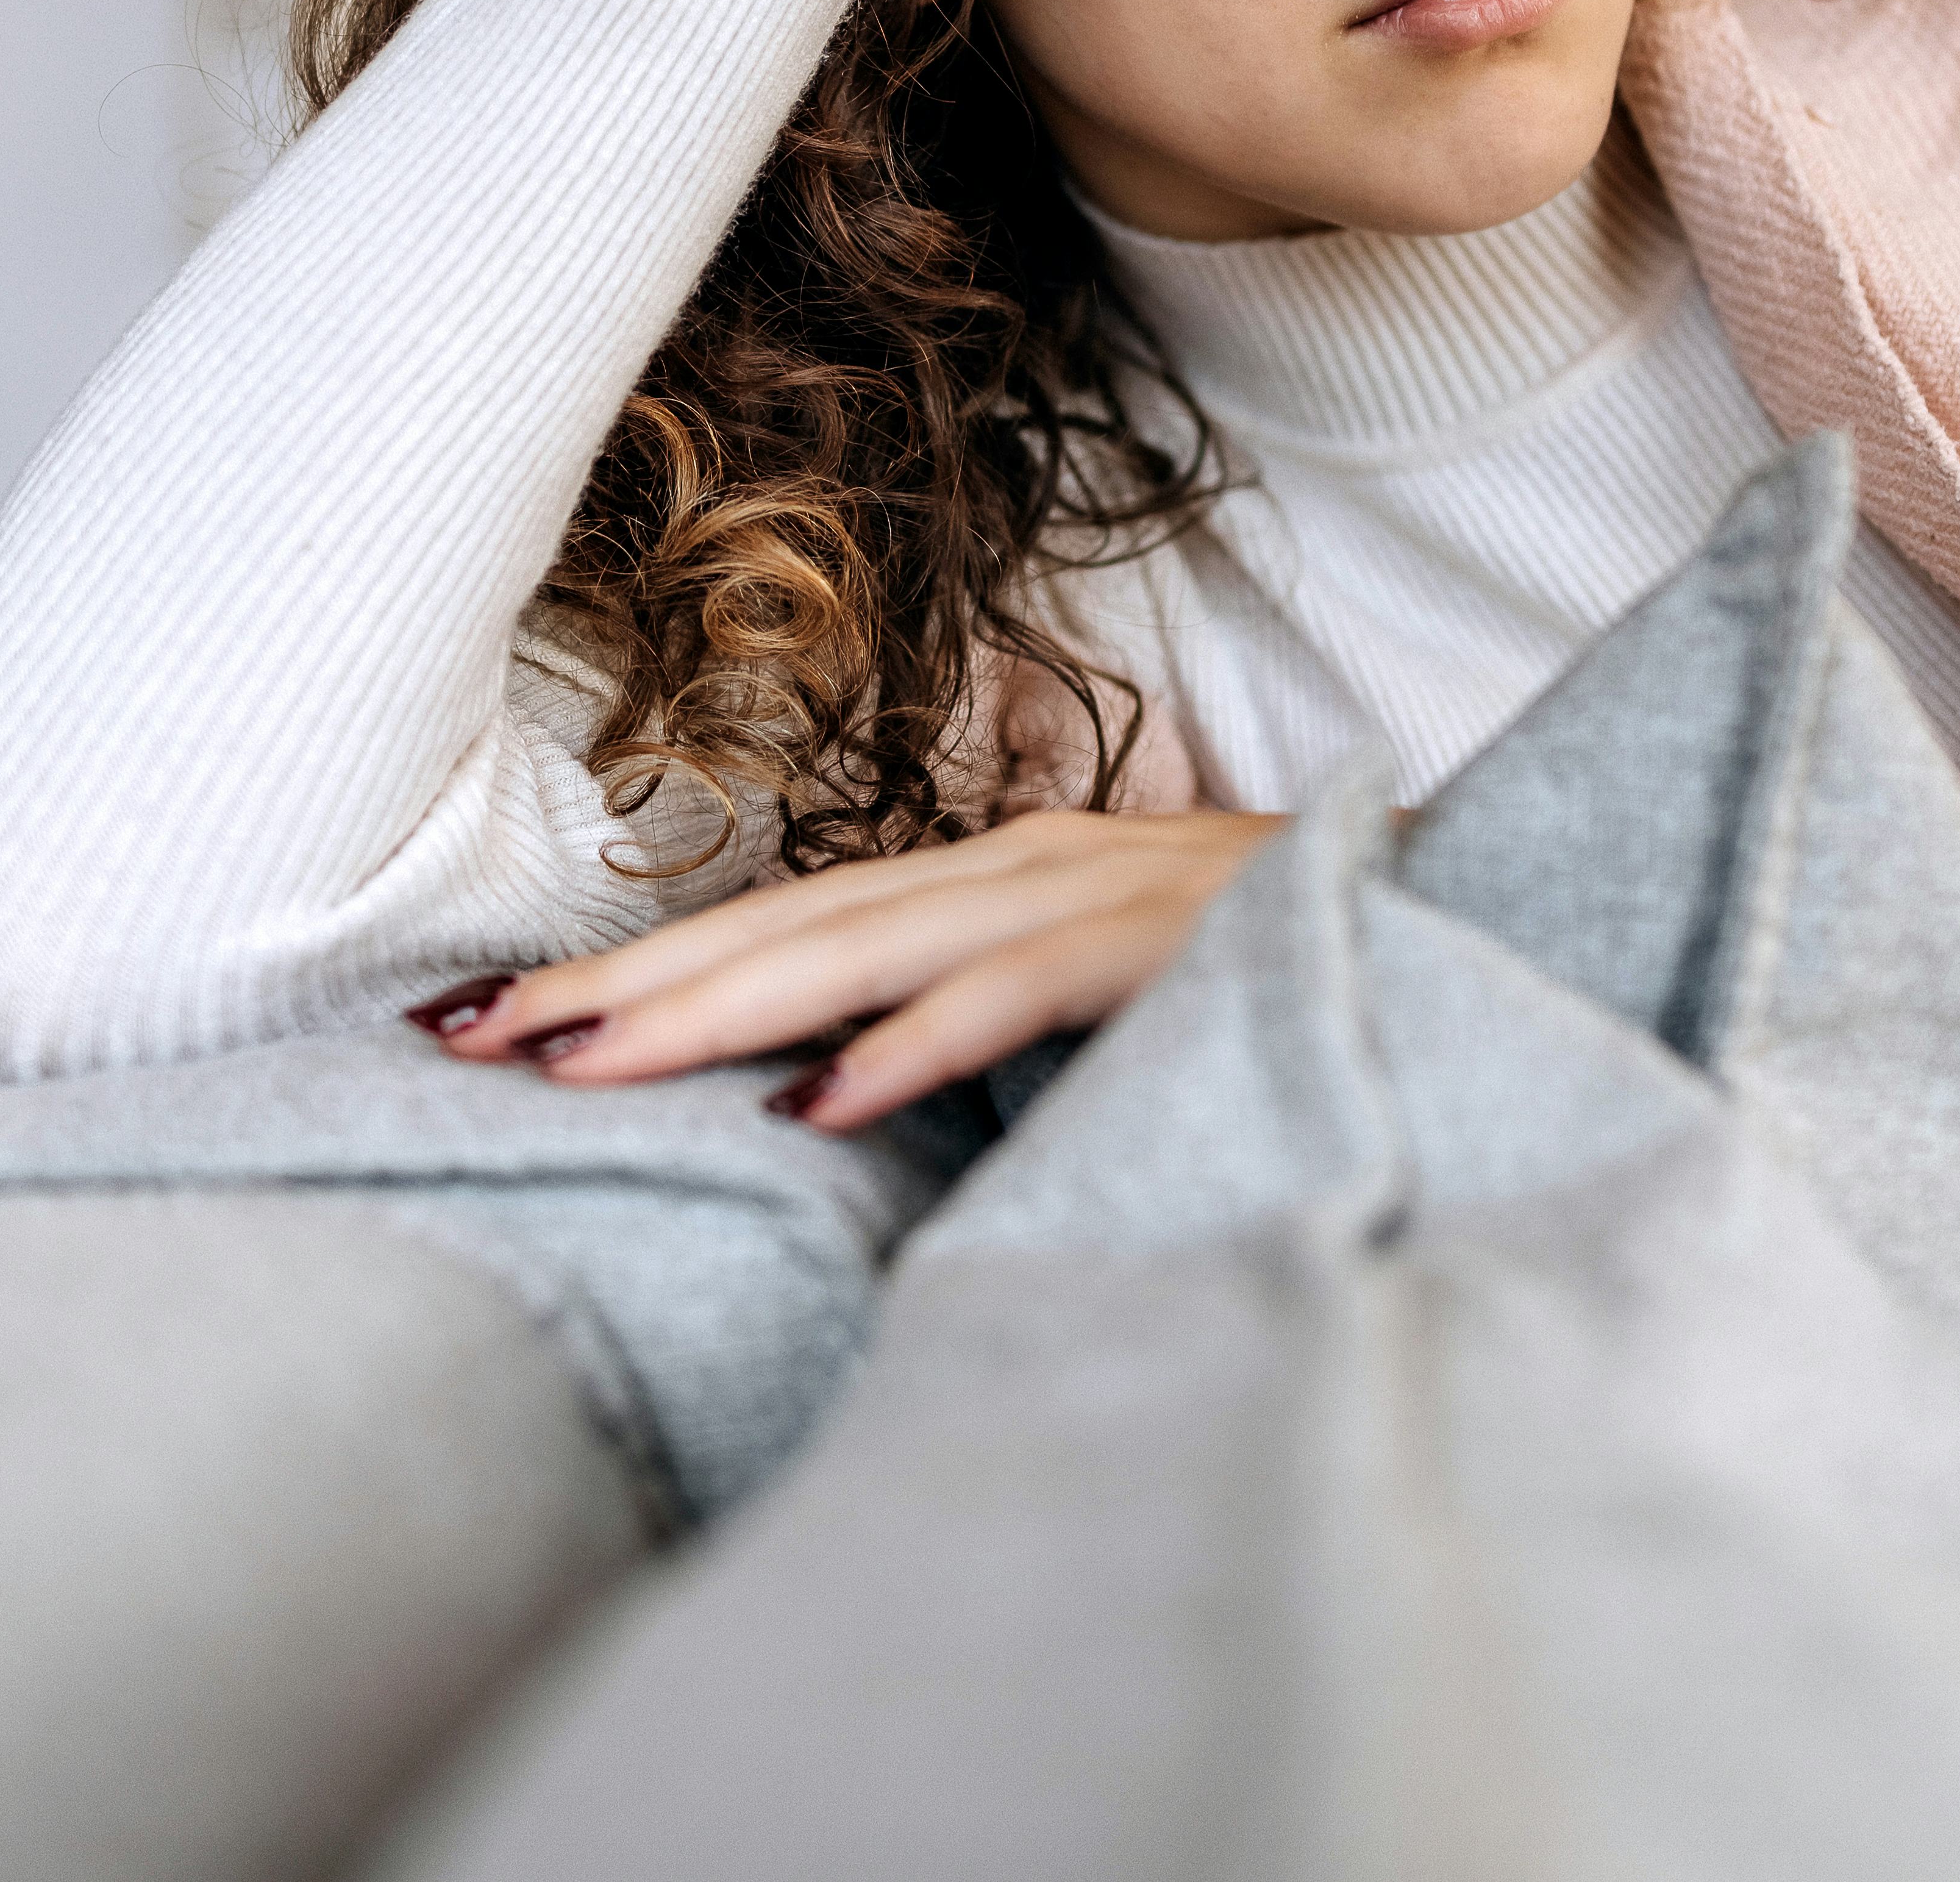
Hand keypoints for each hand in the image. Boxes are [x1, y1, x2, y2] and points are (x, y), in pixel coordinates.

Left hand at [407, 807, 1281, 1129]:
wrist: (1484, 918)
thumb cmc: (1284, 968)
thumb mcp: (1101, 991)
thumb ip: (979, 1014)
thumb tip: (834, 1076)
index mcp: (998, 875)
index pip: (784, 925)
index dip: (637, 971)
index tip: (489, 1023)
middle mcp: (1029, 862)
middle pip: (792, 925)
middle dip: (625, 985)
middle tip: (475, 1038)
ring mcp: (1102, 892)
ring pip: (873, 946)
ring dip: (722, 1007)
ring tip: (588, 1063)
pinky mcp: (1176, 943)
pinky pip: (1023, 993)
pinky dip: (919, 1040)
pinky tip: (823, 1096)